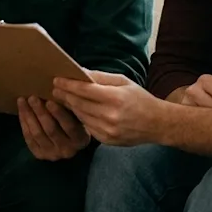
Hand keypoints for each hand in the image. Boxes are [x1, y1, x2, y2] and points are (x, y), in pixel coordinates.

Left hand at [17, 96, 90, 160]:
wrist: (69, 143)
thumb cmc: (76, 122)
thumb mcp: (79, 117)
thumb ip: (72, 108)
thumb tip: (60, 89)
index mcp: (80, 139)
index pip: (69, 127)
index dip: (59, 114)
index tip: (49, 101)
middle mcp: (67, 150)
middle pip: (50, 130)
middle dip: (40, 112)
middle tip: (32, 97)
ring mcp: (52, 154)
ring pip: (37, 134)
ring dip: (28, 116)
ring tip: (22, 101)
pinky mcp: (40, 155)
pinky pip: (29, 138)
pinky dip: (24, 123)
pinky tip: (21, 111)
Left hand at [51, 71, 165, 146]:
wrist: (157, 124)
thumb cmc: (140, 99)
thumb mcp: (124, 82)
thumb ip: (101, 77)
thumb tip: (80, 71)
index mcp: (115, 98)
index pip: (84, 90)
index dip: (68, 84)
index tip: (57, 80)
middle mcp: (110, 116)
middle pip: (79, 103)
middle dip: (65, 95)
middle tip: (54, 88)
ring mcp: (107, 130)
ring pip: (81, 116)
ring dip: (70, 107)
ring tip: (63, 98)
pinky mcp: (107, 140)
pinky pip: (88, 127)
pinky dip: (81, 118)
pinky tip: (77, 111)